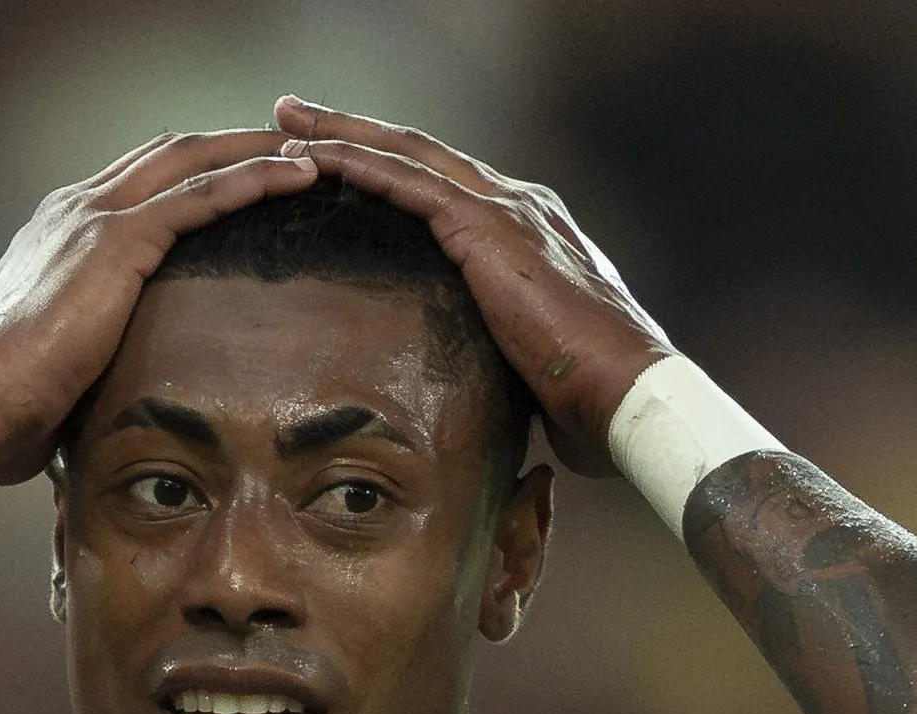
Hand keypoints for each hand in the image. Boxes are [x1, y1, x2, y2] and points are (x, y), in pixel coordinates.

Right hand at [0, 131, 318, 484]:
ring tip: (311, 154)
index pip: (139, 177)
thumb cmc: (12, 402)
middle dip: (234, 142)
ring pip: (192, 160)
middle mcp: (75, 207)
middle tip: (291, 144)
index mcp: (59, 229)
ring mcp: (94, 218)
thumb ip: (94, 344)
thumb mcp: (61, 357)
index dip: (194, 167)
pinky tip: (295, 178)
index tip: (242, 169)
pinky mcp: (115, 241)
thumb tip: (120, 379)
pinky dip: (252, 180)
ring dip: (256, 151)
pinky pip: (199, 196)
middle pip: (170, 151)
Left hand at [272, 96, 669, 477]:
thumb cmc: (591, 398)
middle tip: (295, 112)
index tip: (342, 156)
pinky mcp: (489, 230)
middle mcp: (520, 205)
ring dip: (341, 133)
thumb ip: (499, 345)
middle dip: (354, 129)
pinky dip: (356, 164)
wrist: (630, 395)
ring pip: (407, 154)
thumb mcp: (533, 360)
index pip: (447, 185)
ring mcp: (506, 211)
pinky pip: (408, 183)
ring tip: (286, 118)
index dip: (392, 166)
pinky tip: (312, 155)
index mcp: (530, 232)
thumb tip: (472, 377)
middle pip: (420, 154)